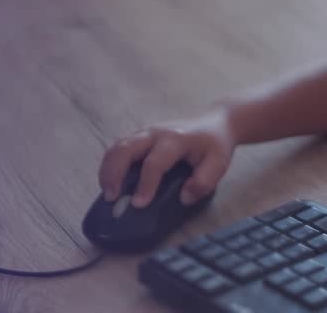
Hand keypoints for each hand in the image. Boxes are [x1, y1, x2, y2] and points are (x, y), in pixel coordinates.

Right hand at [97, 108, 236, 207]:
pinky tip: (111, 182)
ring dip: (107, 169)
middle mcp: (157, 133)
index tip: (138, 204)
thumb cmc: (216, 145)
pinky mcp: (141, 136)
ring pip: (117, 146)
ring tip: (108, 193)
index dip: (146, 184)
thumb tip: (184, 198)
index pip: (155, 162)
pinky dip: (110, 164)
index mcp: (177, 140)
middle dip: (114, 173)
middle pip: (126, 148)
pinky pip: (119, 147)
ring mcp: (146, 132)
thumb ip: (204, 182)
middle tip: (111, 198)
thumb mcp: (219, 163)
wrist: (216, 122)